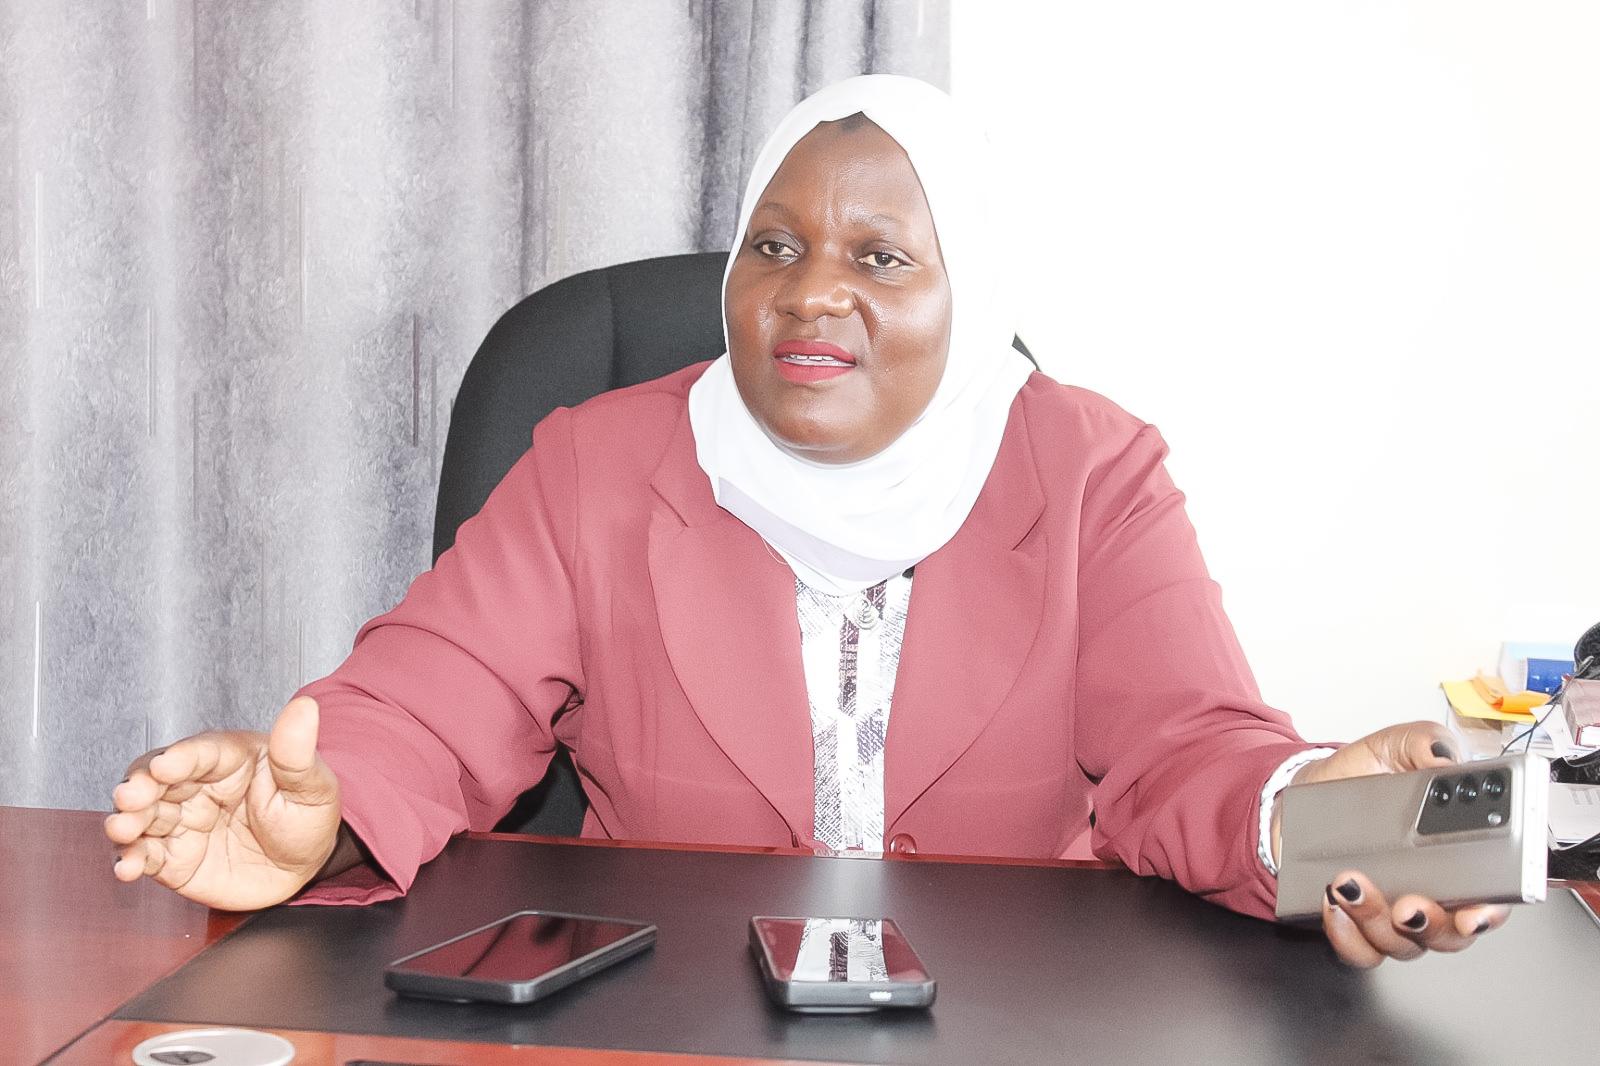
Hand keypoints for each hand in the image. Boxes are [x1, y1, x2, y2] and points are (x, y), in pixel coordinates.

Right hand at [105, 696, 343, 910]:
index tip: (166, 765)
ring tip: (122, 829)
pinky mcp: (172, 857)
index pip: (201, 752)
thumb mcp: (312, 786)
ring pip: (142, 814)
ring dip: (126, 821)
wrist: (303, 868)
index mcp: (228, 758)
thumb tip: (305, 706)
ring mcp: (181, 821)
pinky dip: (130, 859)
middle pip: (157, 779)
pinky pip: (145, 854)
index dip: (180, 757)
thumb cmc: (305, 817)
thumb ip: (297, 752)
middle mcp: (197, 785)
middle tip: (131, 796)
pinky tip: (127, 867)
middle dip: (139, 786)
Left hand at [1285, 721, 1509, 967]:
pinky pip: (1358, 950)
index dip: (1489, 913)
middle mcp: (1431, 896)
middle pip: (1448, 934)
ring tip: (1351, 882)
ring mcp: (1391, 917)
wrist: (1301, 797)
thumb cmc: (1358, 779)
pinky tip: (1331, 904)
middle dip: (1431, 924)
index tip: (1476, 912)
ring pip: (1401, 944)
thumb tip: (1443, 758)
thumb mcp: (1392, 748)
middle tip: (1408, 903)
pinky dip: (1346, 934)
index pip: (1489, 899)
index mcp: (1456, 859)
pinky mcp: (1353, 926)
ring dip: (1376, 919)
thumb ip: (1423, 744)